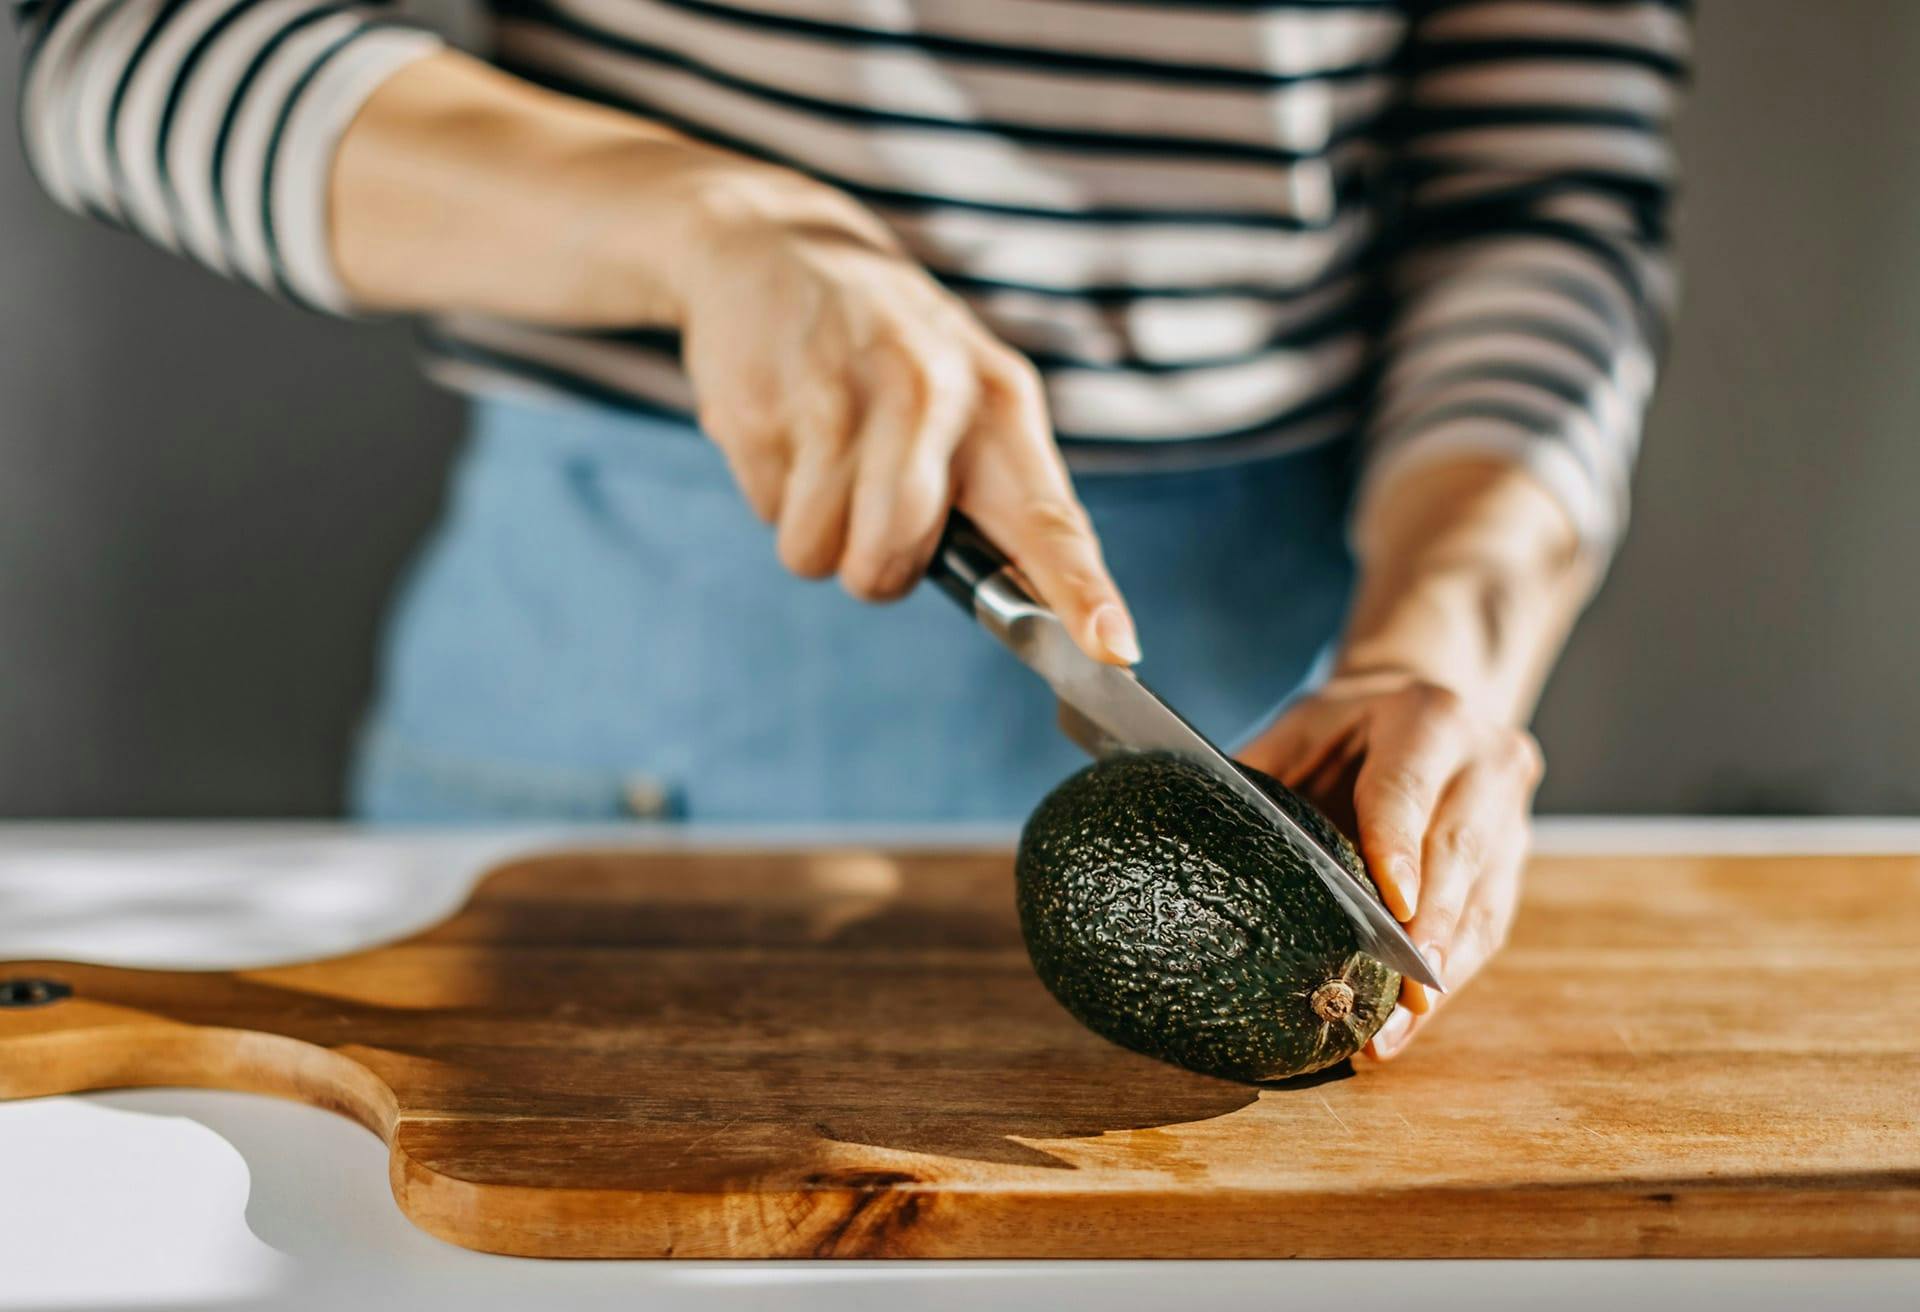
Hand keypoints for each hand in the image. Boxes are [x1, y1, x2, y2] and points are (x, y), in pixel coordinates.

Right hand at [675, 167, 1139, 664]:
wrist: (776, 247)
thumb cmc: (888, 350)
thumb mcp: (965, 391)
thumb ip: (997, 491)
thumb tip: (1029, 611)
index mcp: (999, 401)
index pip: (1049, 517)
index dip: (1081, 591)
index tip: (1115, 651)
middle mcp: (928, 394)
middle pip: (893, 563)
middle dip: (872, 564)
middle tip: (868, 505)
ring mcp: (839, 397)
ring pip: (819, 554)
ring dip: (815, 532)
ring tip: (823, 454)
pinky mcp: (760, 404)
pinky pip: (768, 510)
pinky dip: (772, 490)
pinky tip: (786, 424)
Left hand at [1238, 671, 1542, 1059]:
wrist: (1425, 706)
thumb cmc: (1345, 727)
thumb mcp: (1302, 726)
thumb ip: (1265, 773)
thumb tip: (1194, 833)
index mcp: (1429, 719)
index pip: (1408, 790)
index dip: (1399, 849)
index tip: (1394, 907)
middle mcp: (1486, 765)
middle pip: (1458, 853)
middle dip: (1428, 929)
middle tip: (1400, 993)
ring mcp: (1510, 816)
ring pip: (1481, 902)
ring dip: (1441, 975)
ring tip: (1394, 1032)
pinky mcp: (1513, 862)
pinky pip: (1488, 926)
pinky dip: (1450, 979)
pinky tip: (1412, 1021)